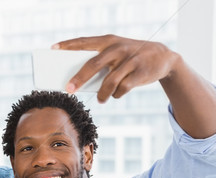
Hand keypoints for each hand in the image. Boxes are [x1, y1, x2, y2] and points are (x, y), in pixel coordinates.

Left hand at [53, 34, 180, 102]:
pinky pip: (122, 88)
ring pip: (109, 81)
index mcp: (108, 41)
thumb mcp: (115, 54)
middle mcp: (117, 48)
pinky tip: (116, 95)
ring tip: (100, 99)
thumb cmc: (129, 57)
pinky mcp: (140, 72)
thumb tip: (79, 82)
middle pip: (93, 64)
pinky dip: (117, 94)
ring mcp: (130, 59)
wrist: (162, 57)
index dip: (68, 44)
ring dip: (102, 94)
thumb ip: (99, 63)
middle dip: (79, 78)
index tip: (52, 49)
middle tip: (68, 89)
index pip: (84, 42)